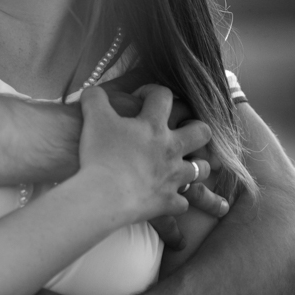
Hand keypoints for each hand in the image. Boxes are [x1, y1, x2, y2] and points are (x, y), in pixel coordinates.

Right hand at [77, 85, 211, 223]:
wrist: (104, 194)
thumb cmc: (100, 153)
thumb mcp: (93, 117)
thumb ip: (94, 98)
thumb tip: (92, 91)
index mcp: (153, 125)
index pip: (164, 96)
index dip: (153, 91)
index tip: (141, 97)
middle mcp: (171, 149)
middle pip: (201, 132)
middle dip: (196, 127)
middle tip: (181, 129)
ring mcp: (173, 176)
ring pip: (201, 169)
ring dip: (196, 166)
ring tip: (185, 166)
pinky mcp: (167, 201)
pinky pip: (182, 204)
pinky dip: (177, 202)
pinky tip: (169, 201)